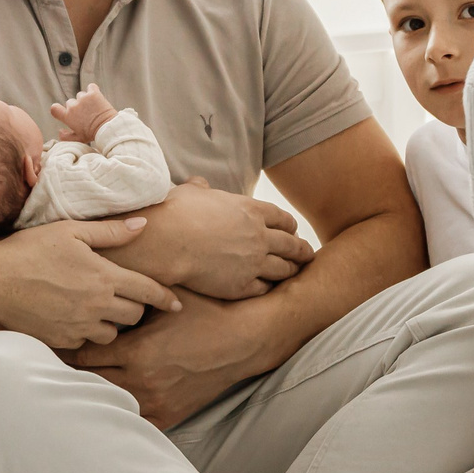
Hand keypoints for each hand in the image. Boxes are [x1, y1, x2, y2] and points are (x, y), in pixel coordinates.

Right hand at [0, 219, 180, 347]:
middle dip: (135, 307)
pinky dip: (85, 331)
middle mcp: (97, 307)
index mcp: (105, 278)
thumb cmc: (31, 250)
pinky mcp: (62, 341)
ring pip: (112, 333)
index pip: (148, 291)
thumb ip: (111, 231)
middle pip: (135, 316)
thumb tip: (144, 224)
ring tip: (97, 308)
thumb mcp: (72, 231)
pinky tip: (73, 316)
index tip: (178, 304)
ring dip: (111, 322)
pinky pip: (85, 342)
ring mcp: (80, 327)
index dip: (166, 298)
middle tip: (124, 296)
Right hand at [50, 84, 116, 143]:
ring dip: (85, 99)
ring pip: (80, 95)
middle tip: (85, 114)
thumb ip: (65, 136)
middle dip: (76, 107)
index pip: (54, 108)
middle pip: (70, 102)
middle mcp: (73, 106)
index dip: (58, 109)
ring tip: (93, 108)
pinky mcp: (93, 93)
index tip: (64, 111)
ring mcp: (83, 98)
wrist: (108, 128)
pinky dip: (93, 90)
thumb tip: (59, 131)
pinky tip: (96, 97)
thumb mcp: (78, 139)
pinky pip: (91, 87)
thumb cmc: (93, 134)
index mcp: (67, 116)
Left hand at [65, 295, 268, 429]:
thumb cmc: (205, 312)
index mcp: (137, 351)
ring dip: (91, 388)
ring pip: (106, 400)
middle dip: (72, 368)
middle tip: (54, 358)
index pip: (84, 353)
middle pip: (88, 380)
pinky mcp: (168, 414)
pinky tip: (105, 398)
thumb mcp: (169, 296)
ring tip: (72, 378)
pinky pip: (131, 418)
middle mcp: (142, 380)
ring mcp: (155, 401)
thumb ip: (135, 289)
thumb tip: (103, 264)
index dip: (69, 344)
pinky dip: (117, 408)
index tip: (59, 336)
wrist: (244, 342)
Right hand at [119, 179, 313, 299]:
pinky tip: (269, 289)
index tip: (292, 231)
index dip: (290, 226)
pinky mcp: (241, 286)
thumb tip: (199, 183)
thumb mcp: (191, 193)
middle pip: (292, 245)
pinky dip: (269, 288)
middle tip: (307, 254)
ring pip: (284, 269)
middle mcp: (259, 237)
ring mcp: (253, 263)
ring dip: (291, 270)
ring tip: (295, 273)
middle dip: (302, 250)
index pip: (283, 219)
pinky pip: (264, 289)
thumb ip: (201, 189)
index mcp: (251, 210)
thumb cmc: (176, 212)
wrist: (167, 241)